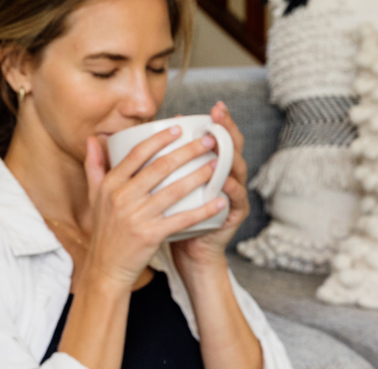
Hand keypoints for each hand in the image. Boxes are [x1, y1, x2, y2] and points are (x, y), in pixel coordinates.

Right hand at [82, 127, 227, 290]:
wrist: (106, 268)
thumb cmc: (104, 230)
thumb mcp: (94, 196)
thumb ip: (94, 165)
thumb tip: (93, 138)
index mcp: (111, 185)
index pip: (137, 154)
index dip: (159, 139)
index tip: (178, 127)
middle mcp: (122, 198)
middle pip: (160, 167)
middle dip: (188, 151)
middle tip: (208, 141)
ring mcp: (137, 217)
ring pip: (174, 190)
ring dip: (199, 176)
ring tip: (216, 165)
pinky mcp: (150, 235)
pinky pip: (182, 219)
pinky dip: (202, 210)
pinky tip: (219, 202)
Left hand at [171, 101, 249, 272]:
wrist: (187, 252)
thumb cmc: (173, 217)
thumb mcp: (161, 187)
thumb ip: (155, 161)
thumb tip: (140, 134)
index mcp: (212, 167)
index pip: (219, 138)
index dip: (219, 122)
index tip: (214, 106)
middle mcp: (227, 177)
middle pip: (233, 147)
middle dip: (228, 129)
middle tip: (219, 115)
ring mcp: (233, 195)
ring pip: (237, 170)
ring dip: (229, 156)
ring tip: (220, 144)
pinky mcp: (234, 215)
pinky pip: (235, 200)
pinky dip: (230, 190)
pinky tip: (224, 181)